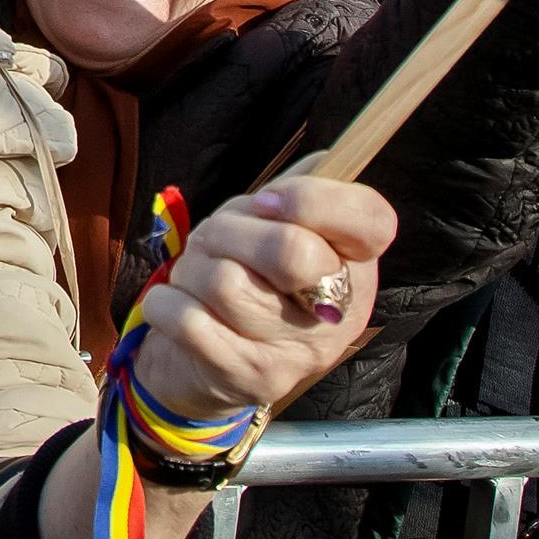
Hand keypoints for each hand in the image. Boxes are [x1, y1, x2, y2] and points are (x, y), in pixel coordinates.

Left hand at [130, 168, 394, 420]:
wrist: (206, 366)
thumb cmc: (246, 278)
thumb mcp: (276, 228)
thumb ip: (302, 190)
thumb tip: (325, 159)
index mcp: (357, 266)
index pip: (372, 221)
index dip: (315, 199)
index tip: (266, 200)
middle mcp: (339, 315)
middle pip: (289, 250)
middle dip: (228, 231)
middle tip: (214, 240)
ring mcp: (296, 353)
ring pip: (227, 282)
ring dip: (191, 268)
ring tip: (194, 276)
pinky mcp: (249, 379)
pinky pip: (191, 321)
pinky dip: (166, 302)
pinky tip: (175, 305)